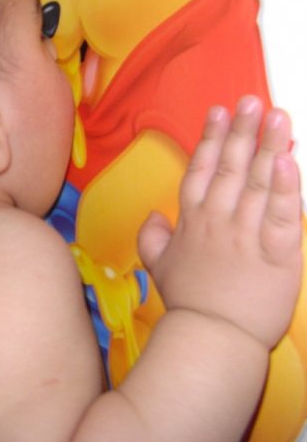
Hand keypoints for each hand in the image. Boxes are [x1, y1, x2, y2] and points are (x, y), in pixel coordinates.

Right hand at [138, 96, 302, 348]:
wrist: (212, 340)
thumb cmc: (189, 302)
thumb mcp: (157, 267)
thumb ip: (152, 237)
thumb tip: (153, 215)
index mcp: (193, 220)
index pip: (202, 169)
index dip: (211, 138)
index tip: (219, 111)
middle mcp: (219, 220)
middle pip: (231, 167)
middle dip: (242, 131)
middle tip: (253, 101)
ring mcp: (247, 235)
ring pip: (258, 182)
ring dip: (267, 146)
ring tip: (277, 117)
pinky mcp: (277, 255)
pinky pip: (282, 215)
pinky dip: (285, 187)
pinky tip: (288, 161)